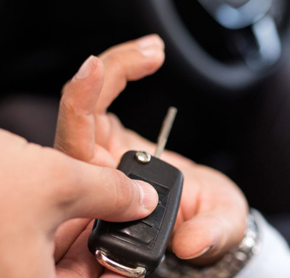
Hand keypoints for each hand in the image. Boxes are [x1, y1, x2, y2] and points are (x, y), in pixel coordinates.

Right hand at [0, 123, 158, 277]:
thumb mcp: (55, 181)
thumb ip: (109, 193)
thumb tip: (139, 199)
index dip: (122, 262)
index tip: (133, 233)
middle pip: (68, 273)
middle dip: (87, 239)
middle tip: (101, 205)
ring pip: (36, 263)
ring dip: (53, 230)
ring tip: (52, 194)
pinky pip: (4, 258)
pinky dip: (21, 231)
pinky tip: (19, 198)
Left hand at [53, 35, 249, 271]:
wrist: (206, 222)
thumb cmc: (204, 230)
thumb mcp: (215, 234)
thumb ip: (207, 237)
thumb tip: (190, 241)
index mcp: (102, 208)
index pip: (75, 157)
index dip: (79, 110)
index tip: (96, 73)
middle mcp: (92, 180)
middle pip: (74, 122)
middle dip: (100, 79)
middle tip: (147, 54)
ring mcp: (98, 157)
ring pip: (85, 105)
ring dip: (115, 67)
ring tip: (154, 49)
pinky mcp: (109, 137)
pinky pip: (100, 98)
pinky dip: (121, 70)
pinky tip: (151, 54)